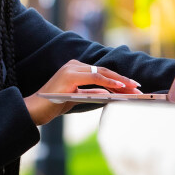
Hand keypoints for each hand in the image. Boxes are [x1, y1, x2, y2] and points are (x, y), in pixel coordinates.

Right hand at [23, 60, 141, 126]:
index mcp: (74, 68)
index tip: (133, 86)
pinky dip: (109, 82)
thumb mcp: (76, 97)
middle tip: (139, 87)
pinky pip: (94, 78)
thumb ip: (91, 93)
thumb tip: (109, 93)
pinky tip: (121, 87)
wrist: (35, 109)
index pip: (101, 72)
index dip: (118, 78)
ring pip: (101, 72)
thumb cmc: (54, 104)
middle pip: (103, 70)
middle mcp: (73, 65)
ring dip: (120, 81)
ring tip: (134, 88)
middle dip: (123, 79)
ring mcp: (71, 69)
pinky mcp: (70, 76)